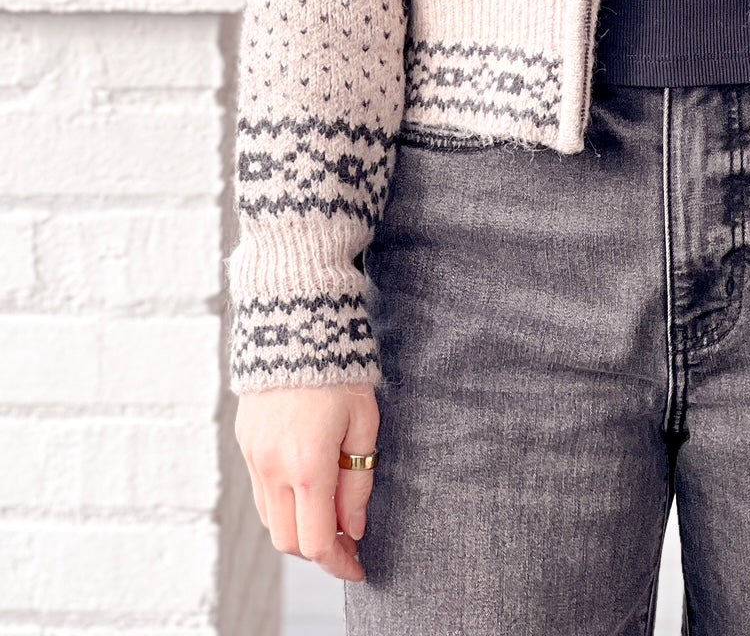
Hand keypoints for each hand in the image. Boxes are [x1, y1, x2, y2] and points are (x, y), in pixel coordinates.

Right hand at [235, 381, 379, 582]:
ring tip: (331, 514)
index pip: (317, 543)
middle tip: (349, 541)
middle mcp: (273, 469)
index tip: (358, 568)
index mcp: (307, 466)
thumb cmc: (340, 367)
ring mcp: (254, 457)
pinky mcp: (246, 443)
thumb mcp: (364, 422)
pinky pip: (261, 493)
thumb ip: (359, 480)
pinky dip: (283, 504)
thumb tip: (355, 527)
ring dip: (299, 528)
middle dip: (319, 550)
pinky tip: (307, 488)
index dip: (339, 563)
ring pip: (271, 520)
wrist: (295, 319)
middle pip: (289, 541)